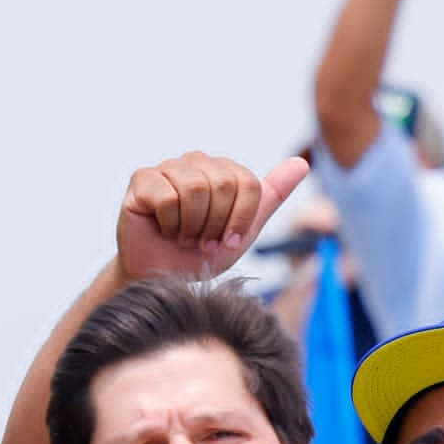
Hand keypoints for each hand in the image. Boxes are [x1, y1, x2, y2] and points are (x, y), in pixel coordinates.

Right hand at [114, 150, 309, 281]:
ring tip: (184, 238)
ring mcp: (167, 168)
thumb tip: (301, 163)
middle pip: (224, 184)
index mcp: (223, 170)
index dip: (241, 220)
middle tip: (202, 242)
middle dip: (216, 225)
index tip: (228, 241)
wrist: (165, 281)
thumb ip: (271, 195)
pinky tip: (164, 231)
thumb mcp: (245, 229)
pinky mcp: (141, 180)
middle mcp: (195, 162)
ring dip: (193, 226)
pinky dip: (170, 224)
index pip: (248, 184)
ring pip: (196, 189)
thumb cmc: (202, 254)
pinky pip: (168, 197)